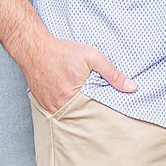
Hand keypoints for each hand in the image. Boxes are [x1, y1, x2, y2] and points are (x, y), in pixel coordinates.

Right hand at [20, 31, 134, 113]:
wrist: (33, 48)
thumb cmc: (63, 51)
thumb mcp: (91, 56)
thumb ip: (112, 73)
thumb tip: (132, 88)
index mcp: (74, 98)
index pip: (96, 113)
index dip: (104, 112)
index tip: (112, 112)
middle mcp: (60, 107)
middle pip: (82, 117)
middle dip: (91, 114)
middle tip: (100, 110)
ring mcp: (50, 108)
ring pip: (70, 115)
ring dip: (77, 111)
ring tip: (85, 104)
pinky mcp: (43, 105)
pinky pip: (58, 111)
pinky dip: (65, 108)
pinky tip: (69, 99)